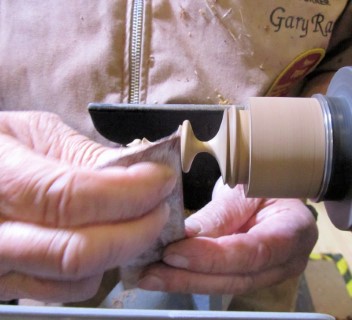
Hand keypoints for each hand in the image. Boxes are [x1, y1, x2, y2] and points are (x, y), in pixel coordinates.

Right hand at [0, 111, 175, 301]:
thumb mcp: (35, 132)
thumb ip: (84, 155)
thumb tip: (136, 171)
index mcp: (0, 178)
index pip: (74, 198)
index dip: (129, 193)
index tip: (161, 180)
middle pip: (80, 252)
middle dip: (138, 230)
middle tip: (162, 208)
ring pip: (77, 280)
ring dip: (123, 251)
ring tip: (139, 221)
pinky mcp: (8, 282)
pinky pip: (64, 291)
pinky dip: (99, 269)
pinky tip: (108, 239)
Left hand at [138, 181, 317, 294]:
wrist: (271, 191)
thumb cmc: (261, 183)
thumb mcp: (243, 190)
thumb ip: (219, 215)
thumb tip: (184, 236)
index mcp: (295, 231)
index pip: (254, 252)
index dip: (213, 256)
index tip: (174, 253)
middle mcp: (286, 260)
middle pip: (237, 277)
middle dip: (191, 277)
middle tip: (151, 273)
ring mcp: (268, 272)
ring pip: (225, 284)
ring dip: (184, 281)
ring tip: (150, 276)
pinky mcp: (248, 274)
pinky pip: (219, 279)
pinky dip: (190, 276)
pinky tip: (164, 273)